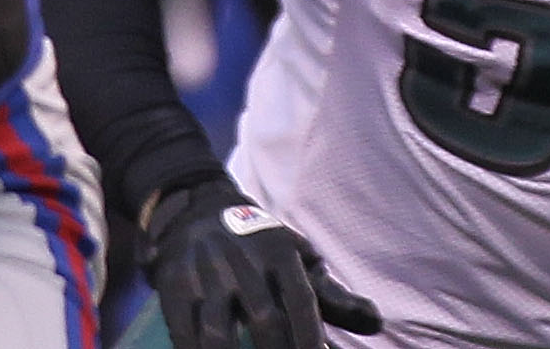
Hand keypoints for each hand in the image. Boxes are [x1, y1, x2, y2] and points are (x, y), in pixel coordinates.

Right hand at [140, 175, 381, 348]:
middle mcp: (243, 260)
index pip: (301, 301)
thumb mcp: (299, 260)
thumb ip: (333, 296)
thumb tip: (376, 324)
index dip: (310, 336)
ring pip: (218, 333)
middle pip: (264, 320)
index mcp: (281, 252)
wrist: (197, 213)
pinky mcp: (172, 287)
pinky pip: (183, 332)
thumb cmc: (261, 248)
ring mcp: (204, 274)